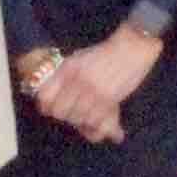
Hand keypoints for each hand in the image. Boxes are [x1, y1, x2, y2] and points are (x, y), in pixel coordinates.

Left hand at [36, 27, 160, 144]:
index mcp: (67, 69)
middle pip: (59, 112)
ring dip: (81, 122)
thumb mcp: (78, 58)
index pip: (45, 97)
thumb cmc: (104, 53)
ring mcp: (93, 92)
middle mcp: (77, 81)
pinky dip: (95, 128)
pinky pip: (95, 123)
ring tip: (87, 116)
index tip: (51, 108)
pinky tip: (97, 123)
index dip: (46, 106)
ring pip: (78, 120)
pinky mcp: (109, 100)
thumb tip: (51, 95)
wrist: (131, 47)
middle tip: (72, 112)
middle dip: (64, 115)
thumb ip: (63, 75)